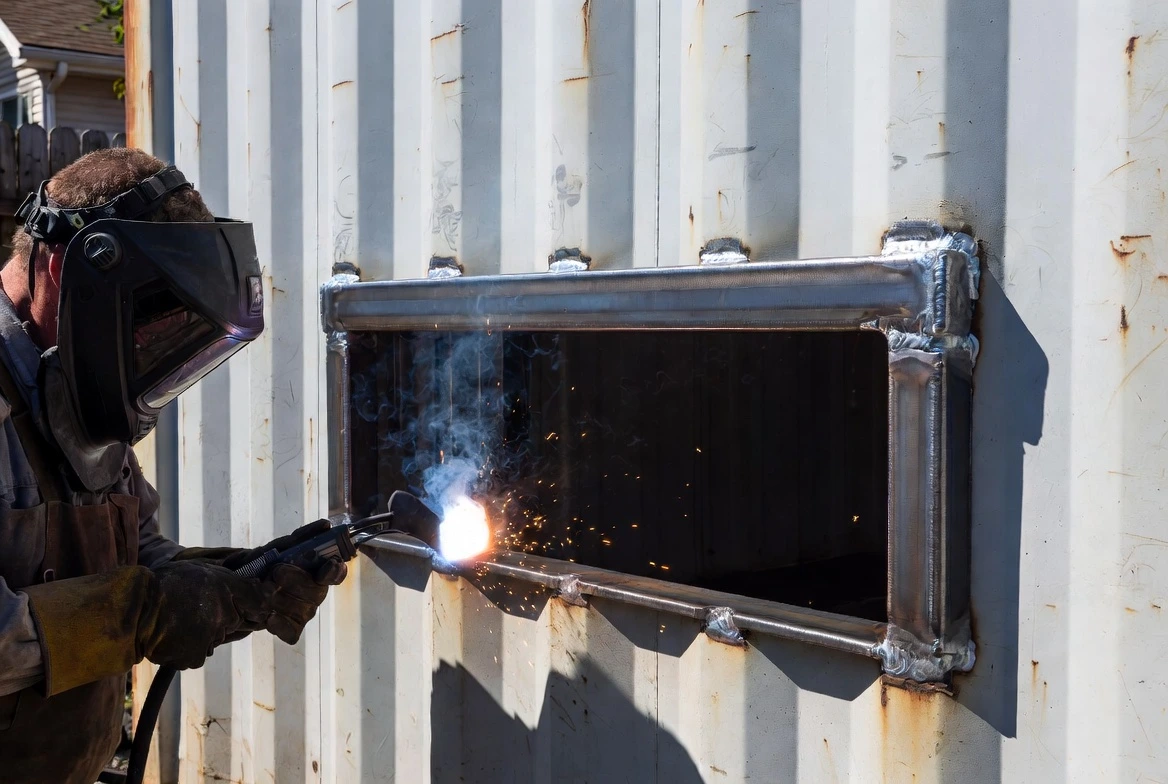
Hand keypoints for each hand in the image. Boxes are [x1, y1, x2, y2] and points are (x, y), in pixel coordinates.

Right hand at [144, 561, 274, 668]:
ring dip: (202, 634)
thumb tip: (252, 585)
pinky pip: (197, 654)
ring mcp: (212, 635)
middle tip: (194, 611)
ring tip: (178, 623)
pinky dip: (186, 650)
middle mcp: (225, 612)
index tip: (253, 607)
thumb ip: (226, 579)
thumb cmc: (163, 583)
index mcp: (227, 587)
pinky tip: (171, 638)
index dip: (257, 604)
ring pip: (214, 638)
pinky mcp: (197, 655)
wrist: (135, 607)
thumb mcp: (200, 570)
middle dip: (220, 618)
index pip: (259, 600)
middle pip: (233, 621)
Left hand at [221, 520, 348, 644]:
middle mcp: (315, 592)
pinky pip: (292, 631)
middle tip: (275, 572)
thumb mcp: (279, 547)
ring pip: (304, 611)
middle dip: (297, 580)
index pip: (335, 573)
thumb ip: (302, 537)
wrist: (236, 585)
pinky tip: (269, 617)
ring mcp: (304, 612)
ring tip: (264, 590)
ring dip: (283, 599)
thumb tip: (326, 525)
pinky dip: (280, 624)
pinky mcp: (291, 628)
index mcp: (318, 572)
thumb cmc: (263, 563)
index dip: (335, 571)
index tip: (329, 565)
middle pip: (317, 592)